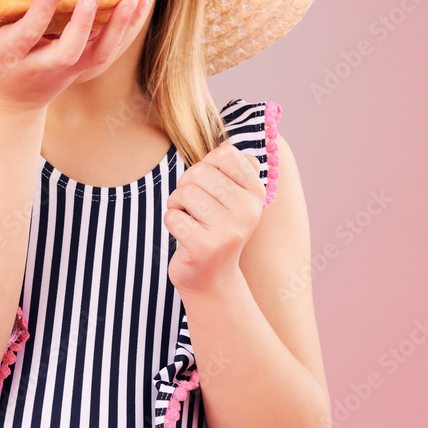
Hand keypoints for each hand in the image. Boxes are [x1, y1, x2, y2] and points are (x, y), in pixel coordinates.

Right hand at [0, 0, 149, 113]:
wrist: (11, 101)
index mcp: (12, 56)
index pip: (28, 34)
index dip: (40, 11)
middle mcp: (42, 66)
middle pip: (67, 51)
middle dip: (81, 25)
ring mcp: (66, 70)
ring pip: (97, 56)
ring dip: (117, 30)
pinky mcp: (82, 69)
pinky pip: (108, 53)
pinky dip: (125, 31)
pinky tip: (136, 4)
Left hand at [165, 141, 266, 296]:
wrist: (213, 277)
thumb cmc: (216, 226)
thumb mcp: (233, 198)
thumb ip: (234, 170)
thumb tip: (235, 150)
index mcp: (256, 193)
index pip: (225, 153)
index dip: (207, 164)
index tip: (209, 185)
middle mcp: (247, 210)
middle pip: (199, 172)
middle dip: (186, 185)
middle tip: (194, 205)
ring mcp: (227, 230)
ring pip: (184, 192)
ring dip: (177, 204)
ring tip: (189, 219)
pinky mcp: (204, 247)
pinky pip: (172, 216)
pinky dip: (171, 222)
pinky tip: (185, 234)